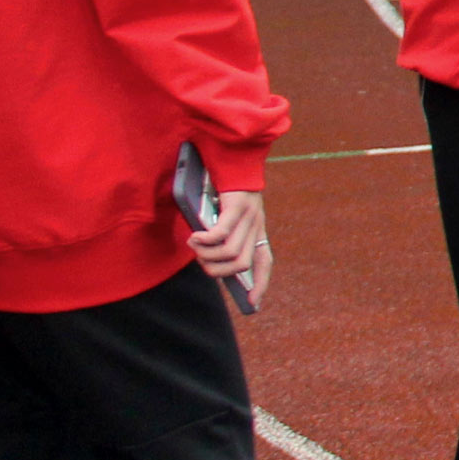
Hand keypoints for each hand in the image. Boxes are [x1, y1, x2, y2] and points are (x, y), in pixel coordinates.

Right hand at [190, 187, 270, 309]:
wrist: (235, 157)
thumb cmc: (224, 190)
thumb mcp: (228, 217)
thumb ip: (225, 236)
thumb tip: (210, 259)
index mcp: (257, 231)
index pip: (265, 263)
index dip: (260, 285)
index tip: (252, 303)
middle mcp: (257, 226)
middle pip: (242, 265)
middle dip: (216, 270)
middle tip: (201, 260)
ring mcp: (250, 217)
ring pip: (232, 253)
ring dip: (207, 255)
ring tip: (193, 244)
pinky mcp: (237, 206)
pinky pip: (221, 234)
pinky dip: (206, 241)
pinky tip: (195, 237)